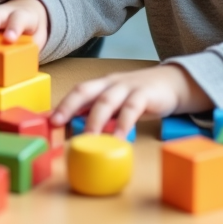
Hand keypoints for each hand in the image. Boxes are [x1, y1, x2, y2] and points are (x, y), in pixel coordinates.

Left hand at [50, 64, 212, 138]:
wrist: (174, 83)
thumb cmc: (140, 96)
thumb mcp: (117, 102)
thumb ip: (100, 112)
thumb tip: (77, 129)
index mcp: (101, 85)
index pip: (77, 92)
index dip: (62, 105)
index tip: (48, 121)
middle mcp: (110, 83)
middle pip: (85, 91)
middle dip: (69, 106)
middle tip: (57, 123)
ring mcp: (127, 87)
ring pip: (106, 101)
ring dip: (95, 121)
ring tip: (88, 140)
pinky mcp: (145, 94)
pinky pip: (131, 109)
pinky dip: (123, 124)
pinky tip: (119, 139)